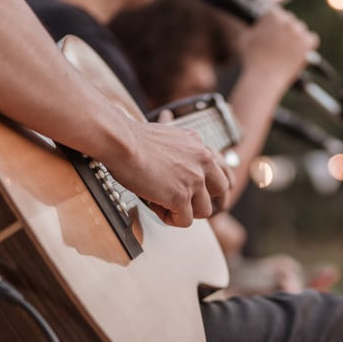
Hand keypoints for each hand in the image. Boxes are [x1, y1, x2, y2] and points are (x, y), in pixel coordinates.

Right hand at [104, 119, 232, 226]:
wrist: (121, 142)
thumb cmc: (133, 138)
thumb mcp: (167, 132)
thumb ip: (178, 142)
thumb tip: (170, 121)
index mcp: (199, 145)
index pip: (217, 171)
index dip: (202, 183)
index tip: (182, 185)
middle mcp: (203, 160)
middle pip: (221, 191)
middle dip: (202, 198)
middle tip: (180, 199)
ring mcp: (195, 179)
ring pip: (204, 210)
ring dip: (184, 211)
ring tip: (162, 201)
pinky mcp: (181, 196)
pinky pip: (185, 220)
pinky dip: (169, 218)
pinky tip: (155, 205)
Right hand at [237, 7, 318, 90]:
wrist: (264, 76)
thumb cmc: (251, 59)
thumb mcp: (243, 38)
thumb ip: (248, 27)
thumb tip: (246, 23)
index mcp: (273, 15)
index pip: (275, 13)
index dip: (272, 23)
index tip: (271, 32)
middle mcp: (287, 20)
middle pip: (289, 20)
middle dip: (284, 29)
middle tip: (279, 42)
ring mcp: (298, 32)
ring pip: (301, 29)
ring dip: (296, 36)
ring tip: (288, 48)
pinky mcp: (307, 44)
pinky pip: (312, 39)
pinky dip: (308, 44)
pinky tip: (302, 50)